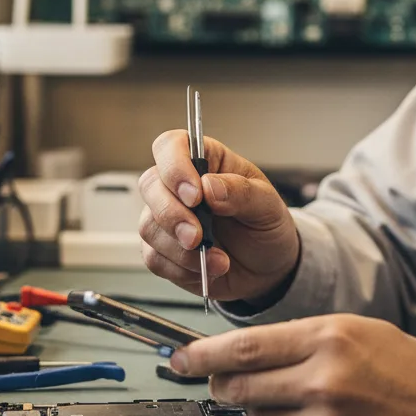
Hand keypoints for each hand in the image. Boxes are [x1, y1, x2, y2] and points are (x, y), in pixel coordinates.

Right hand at [139, 131, 299, 302]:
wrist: (267, 267)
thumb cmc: (265, 225)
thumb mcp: (267, 205)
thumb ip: (241, 192)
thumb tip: (209, 186)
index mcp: (206, 161)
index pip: (171, 146)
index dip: (175, 166)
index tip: (195, 194)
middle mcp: (179, 185)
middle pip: (150, 185)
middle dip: (171, 214)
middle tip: (198, 237)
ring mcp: (167, 217)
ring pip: (148, 225)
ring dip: (180, 249)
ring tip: (216, 259)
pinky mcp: (163, 249)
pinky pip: (154, 258)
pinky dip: (181, 268)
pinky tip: (207, 269)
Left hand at [170, 314, 415, 415]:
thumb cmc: (408, 368)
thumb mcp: (358, 329)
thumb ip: (302, 338)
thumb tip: (248, 352)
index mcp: (330, 338)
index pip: (246, 346)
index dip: (203, 353)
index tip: (179, 357)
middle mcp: (322, 382)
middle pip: (240, 385)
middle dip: (220, 382)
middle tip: (216, 378)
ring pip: (259, 415)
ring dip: (262, 405)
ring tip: (297, 394)